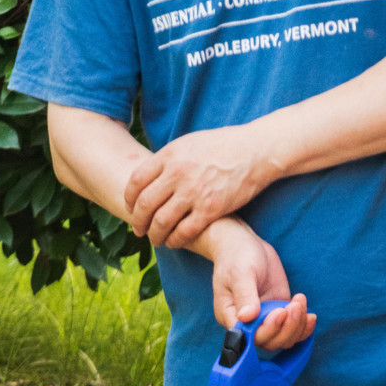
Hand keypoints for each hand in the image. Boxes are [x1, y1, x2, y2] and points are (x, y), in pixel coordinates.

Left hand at [124, 126, 275, 249]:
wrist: (256, 150)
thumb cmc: (223, 146)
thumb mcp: (190, 143)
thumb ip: (169, 159)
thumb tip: (149, 174)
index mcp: (170, 155)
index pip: (136, 181)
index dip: (129, 199)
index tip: (130, 208)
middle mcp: (178, 173)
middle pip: (144, 205)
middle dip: (138, 222)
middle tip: (138, 230)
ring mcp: (194, 192)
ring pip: (161, 222)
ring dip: (154, 235)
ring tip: (155, 240)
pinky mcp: (210, 209)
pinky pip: (184, 232)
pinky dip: (175, 240)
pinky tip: (174, 242)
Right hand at [201, 219, 314, 348]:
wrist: (246, 247)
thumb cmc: (237, 258)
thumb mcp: (240, 273)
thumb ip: (244, 295)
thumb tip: (247, 317)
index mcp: (231, 317)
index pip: (249, 337)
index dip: (267, 330)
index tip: (279, 312)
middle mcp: (247, 325)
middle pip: (269, 342)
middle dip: (286, 328)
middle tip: (293, 305)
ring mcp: (264, 320)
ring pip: (283, 339)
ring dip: (296, 326)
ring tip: (299, 302)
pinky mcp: (279, 314)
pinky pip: (292, 330)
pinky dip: (304, 327)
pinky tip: (310, 315)